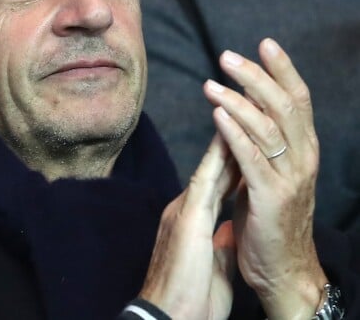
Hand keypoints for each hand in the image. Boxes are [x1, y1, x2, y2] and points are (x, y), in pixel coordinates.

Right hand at [140, 133, 236, 319]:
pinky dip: (216, 159)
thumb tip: (230, 228)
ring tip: (237, 115)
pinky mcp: (187, 217)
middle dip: (229, 144)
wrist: (169, 316)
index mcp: (193, 221)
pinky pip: (205, 180)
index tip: (244, 142)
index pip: (216, 185)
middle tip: (242, 116)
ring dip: (224, 143)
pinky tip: (226, 139)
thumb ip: (219, 241)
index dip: (231, 162)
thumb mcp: (212, 264)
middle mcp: (186, 208)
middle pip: (213, 171)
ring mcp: (185, 210)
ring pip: (209, 169)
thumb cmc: (191, 299)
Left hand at [203, 38, 326, 318]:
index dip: (282, 69)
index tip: (264, 43)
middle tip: (227, 57)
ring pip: (267, 128)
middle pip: (284, 105)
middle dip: (256, 77)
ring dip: (237, 101)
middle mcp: (303, 157)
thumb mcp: (271, 169)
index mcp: (304, 147)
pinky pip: (252, 159)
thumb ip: (261, 138)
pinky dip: (234, 134)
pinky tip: (217, 114)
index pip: (298, 99)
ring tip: (212, 83)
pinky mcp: (271, 198)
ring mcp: (289, 178)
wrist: (283, 268)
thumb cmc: (271, 214)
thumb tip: (241, 103)